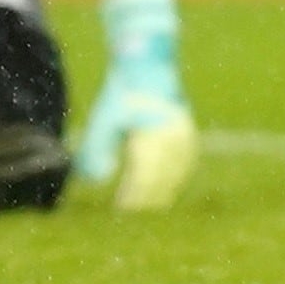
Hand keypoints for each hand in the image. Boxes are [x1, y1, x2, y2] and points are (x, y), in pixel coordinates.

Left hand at [78, 0, 196, 211]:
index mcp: (151, 135)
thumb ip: (95, 152)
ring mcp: (185, 138)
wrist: (148, 68)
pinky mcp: (189, 137)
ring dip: (159, 194)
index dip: (132, 199)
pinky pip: (182, 169)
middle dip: (144, 201)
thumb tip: (99, 181)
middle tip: (128, 216)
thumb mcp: (103, 121)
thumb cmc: (121, 95)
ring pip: (174, 178)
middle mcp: (172, 139)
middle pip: (160, 184)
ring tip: (142, 207)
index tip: (119, 210)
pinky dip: (171, 182)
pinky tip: (159, 189)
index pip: (143, 180)